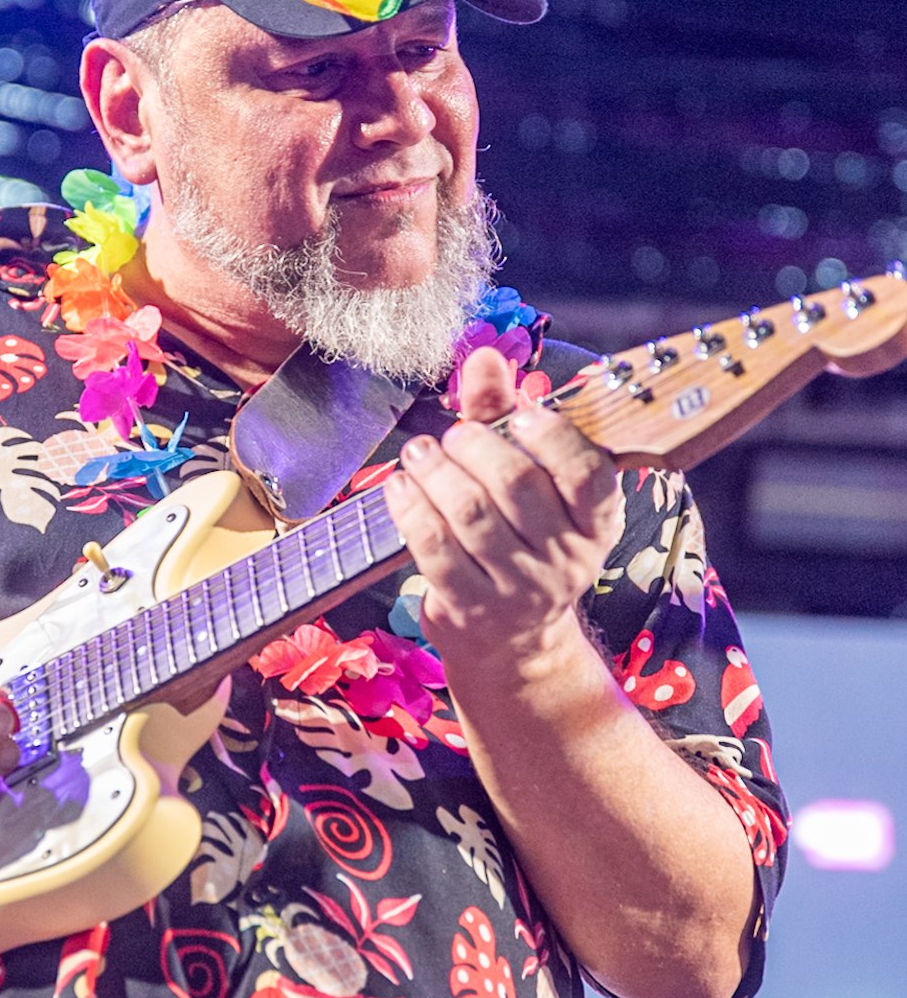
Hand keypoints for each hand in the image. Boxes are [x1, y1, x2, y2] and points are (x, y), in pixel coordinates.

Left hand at [384, 346, 622, 682]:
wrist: (513, 642)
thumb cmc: (520, 537)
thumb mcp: (529, 477)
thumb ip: (505, 415)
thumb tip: (484, 356)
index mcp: (598, 519)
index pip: (589, 473)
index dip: (555, 437)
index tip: (523, 415)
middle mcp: (567, 557)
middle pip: (516, 485)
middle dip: (475, 446)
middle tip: (453, 434)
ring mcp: (519, 589)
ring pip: (469, 514)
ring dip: (435, 472)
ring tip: (419, 454)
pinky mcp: (472, 609)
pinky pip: (433, 547)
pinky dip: (410, 508)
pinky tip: (400, 488)